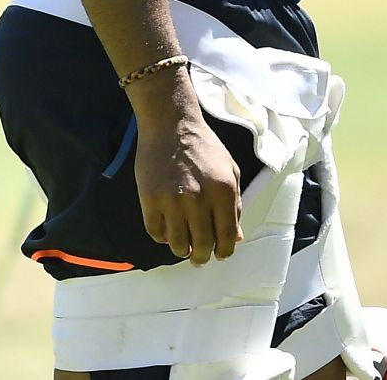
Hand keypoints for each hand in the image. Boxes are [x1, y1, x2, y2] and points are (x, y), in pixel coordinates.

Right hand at [132, 77, 241, 266]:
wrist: (172, 126)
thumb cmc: (205, 147)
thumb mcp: (230, 170)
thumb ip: (235, 204)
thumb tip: (236, 237)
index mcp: (223, 190)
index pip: (227, 235)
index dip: (224, 251)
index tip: (220, 255)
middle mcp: (199, 198)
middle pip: (202, 244)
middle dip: (202, 257)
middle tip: (199, 259)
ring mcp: (172, 200)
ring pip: (177, 243)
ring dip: (181, 250)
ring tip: (183, 247)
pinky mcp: (149, 200)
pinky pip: (156, 232)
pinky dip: (162, 237)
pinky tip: (168, 231)